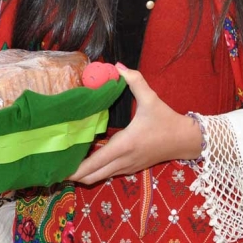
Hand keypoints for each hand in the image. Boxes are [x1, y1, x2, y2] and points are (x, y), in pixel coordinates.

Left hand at [70, 65, 201, 185]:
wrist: (185, 140)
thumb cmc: (166, 120)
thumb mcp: (151, 98)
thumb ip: (134, 80)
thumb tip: (118, 66)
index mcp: (125, 144)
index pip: (96, 162)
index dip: (77, 169)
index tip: (60, 170)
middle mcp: (124, 160)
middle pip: (94, 175)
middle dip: (75, 174)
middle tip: (57, 167)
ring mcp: (128, 167)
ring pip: (101, 176)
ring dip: (85, 174)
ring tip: (67, 165)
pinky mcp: (132, 168)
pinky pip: (110, 173)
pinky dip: (97, 171)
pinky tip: (88, 162)